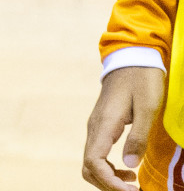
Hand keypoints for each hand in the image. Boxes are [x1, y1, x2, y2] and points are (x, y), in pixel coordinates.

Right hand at [83, 65, 165, 188]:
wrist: (130, 58)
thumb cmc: (142, 80)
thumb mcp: (148, 108)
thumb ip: (138, 137)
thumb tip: (129, 165)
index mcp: (104, 124)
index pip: (95, 162)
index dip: (111, 183)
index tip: (132, 190)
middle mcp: (94, 128)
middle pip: (88, 167)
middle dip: (108, 186)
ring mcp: (95, 127)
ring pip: (90, 163)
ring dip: (108, 179)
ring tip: (132, 184)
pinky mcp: (100, 127)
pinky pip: (96, 155)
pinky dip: (109, 169)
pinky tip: (127, 170)